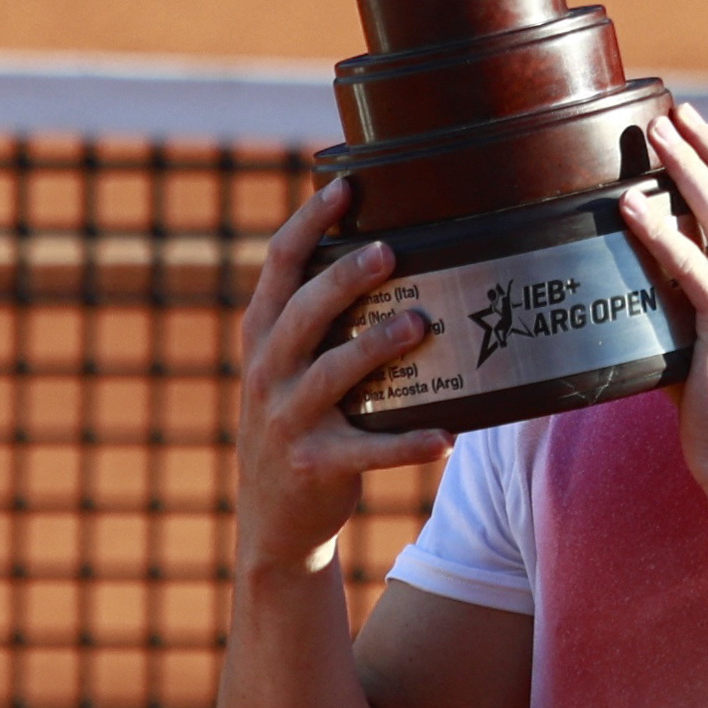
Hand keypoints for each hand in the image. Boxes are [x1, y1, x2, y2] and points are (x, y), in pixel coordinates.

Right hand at [234, 177, 450, 576]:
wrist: (273, 520)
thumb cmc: (298, 424)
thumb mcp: (286, 368)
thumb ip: (317, 321)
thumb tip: (383, 254)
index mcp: (262, 336)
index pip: (278, 265)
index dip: (309, 223)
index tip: (346, 186)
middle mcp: (266, 372)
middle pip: (303, 311)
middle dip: (344, 277)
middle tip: (389, 250)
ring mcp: (287, 420)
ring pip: (332, 373)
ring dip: (376, 347)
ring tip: (419, 325)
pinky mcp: (316, 464)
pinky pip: (369, 451)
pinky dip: (408, 444)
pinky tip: (445, 436)